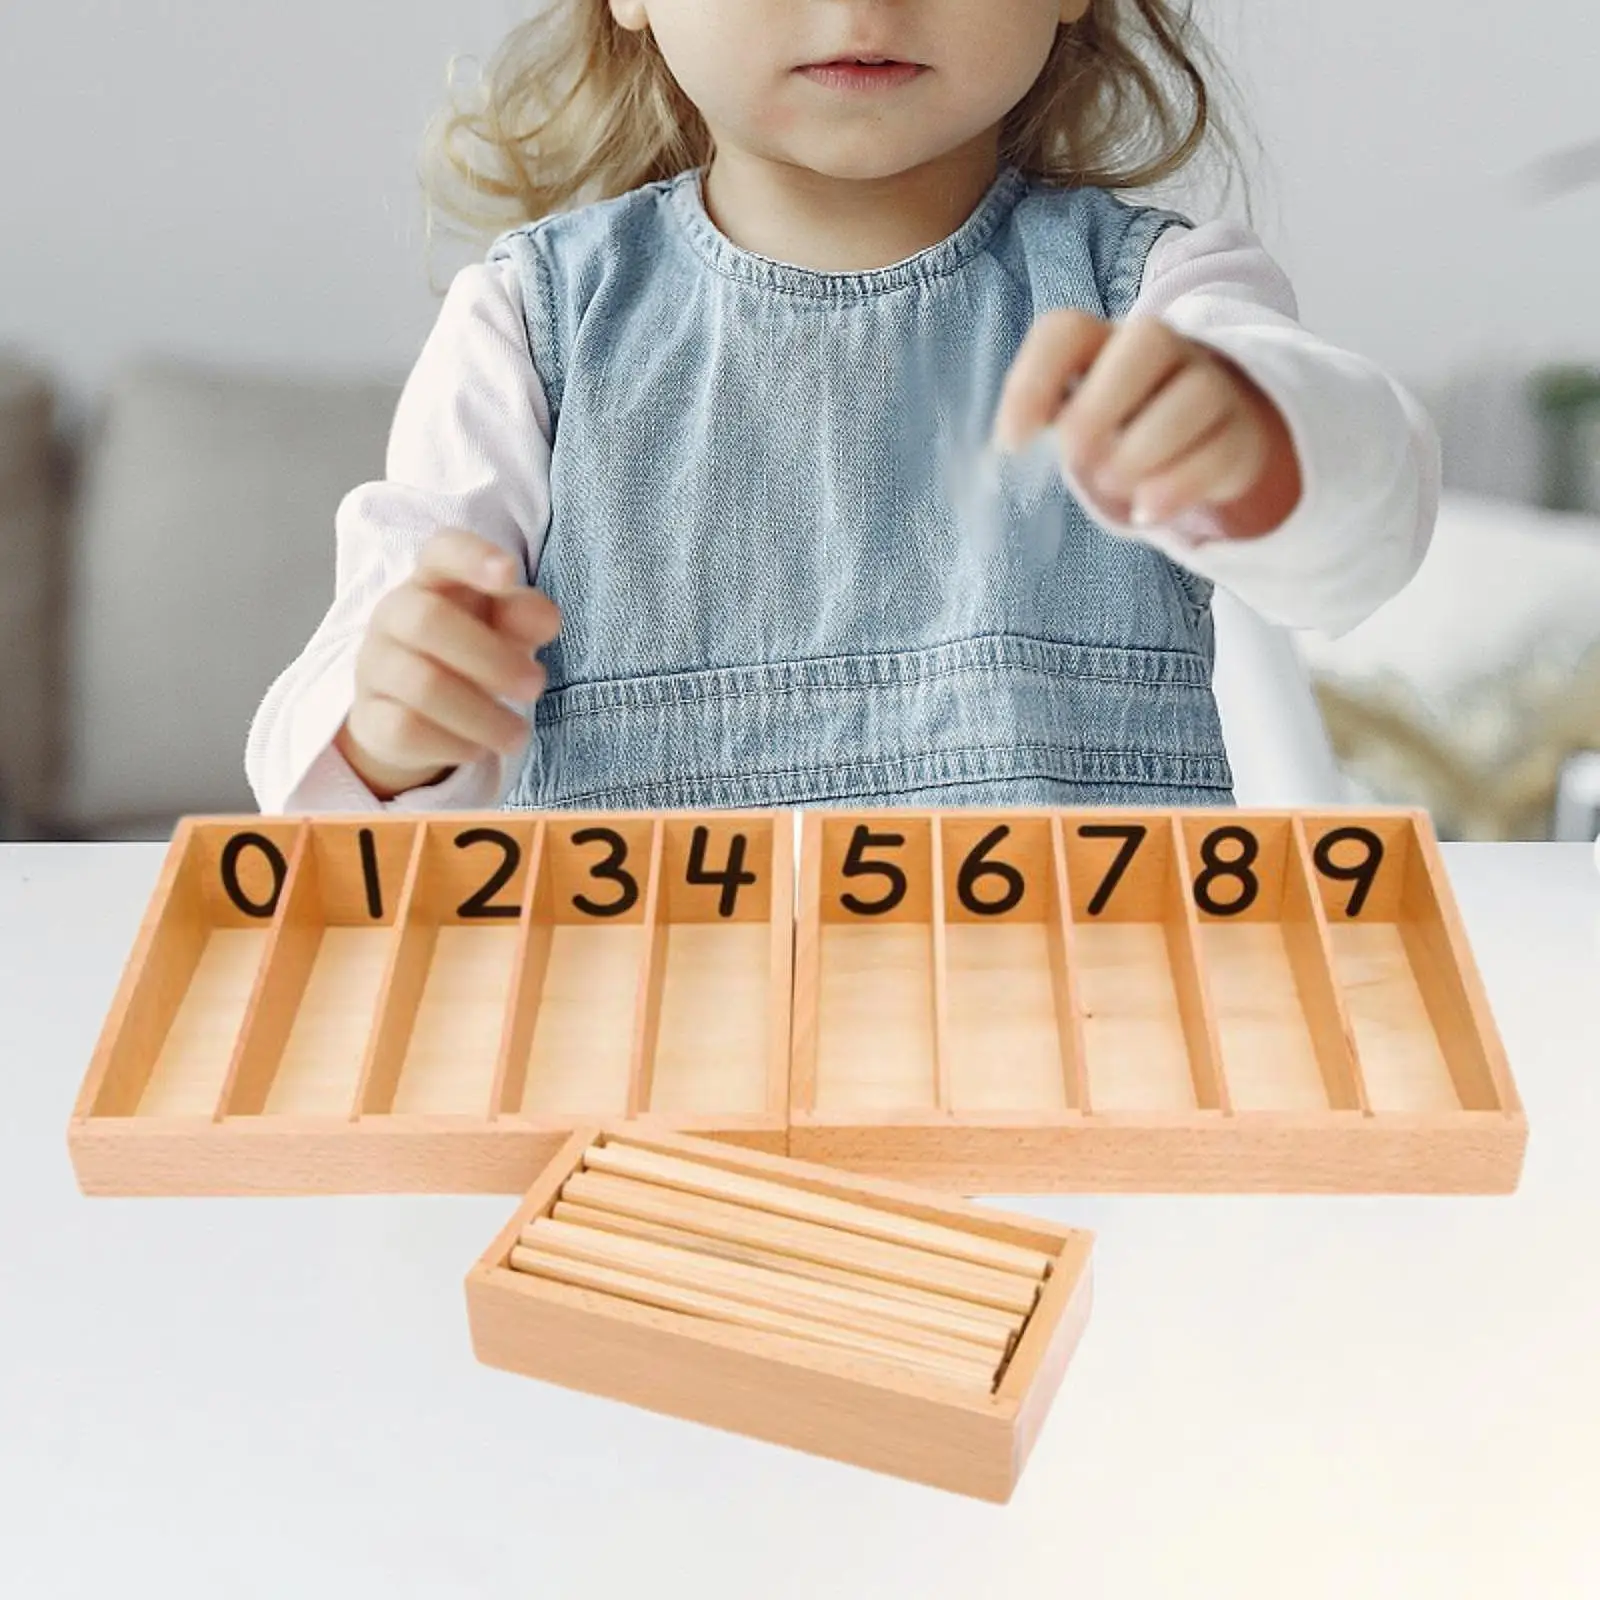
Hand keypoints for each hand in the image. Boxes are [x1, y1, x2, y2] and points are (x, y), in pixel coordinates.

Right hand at [336, 527, 560, 799]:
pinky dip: (451, 744)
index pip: (441, 551)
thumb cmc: (472, 651)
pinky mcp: (368, 717)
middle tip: (535, 686)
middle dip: (490, 658)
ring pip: (421, 684)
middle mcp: (394, 615)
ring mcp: (374, 666)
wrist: (416, 710)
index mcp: (433, 580)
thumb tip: (544, 619)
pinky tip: (478, 749)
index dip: (472, 556)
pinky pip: (404, 730)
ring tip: (518, 734)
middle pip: (427, 621)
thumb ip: (525, 617)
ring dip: (481, 714)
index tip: (508, 573)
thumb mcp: (505, 630)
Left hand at [991, 311, 1301, 537]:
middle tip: (1075, 455)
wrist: (1199, 439)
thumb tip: (1008, 452)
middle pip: (1148, 339)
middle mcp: (1161, 352)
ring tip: (1113, 483)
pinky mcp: (1238, 435)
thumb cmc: (1118, 427)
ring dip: (1146, 446)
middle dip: (1103, 403)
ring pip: (1197, 393)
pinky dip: (1180, 484)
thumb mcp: (1074, 424)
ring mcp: (1208, 386)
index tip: (1013, 443)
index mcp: (1102, 344)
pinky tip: (1148, 511)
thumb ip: (1044, 428)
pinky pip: (1221, 449)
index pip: (1065, 331)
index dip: (1034, 380)